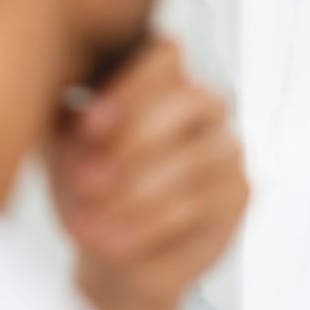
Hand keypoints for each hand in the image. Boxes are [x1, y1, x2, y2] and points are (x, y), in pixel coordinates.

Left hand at [46, 38, 249, 309]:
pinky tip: (110, 243)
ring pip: (192, 160)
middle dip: (135, 140)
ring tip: (85, 224)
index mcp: (166, 81)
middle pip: (188, 99)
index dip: (131, 85)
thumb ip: (74, 123)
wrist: (113, 255)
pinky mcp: (241, 192)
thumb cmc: (88, 192)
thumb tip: (79, 108)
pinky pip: (198, 203)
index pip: (168, 54)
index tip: (87, 125)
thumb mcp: (68, 151)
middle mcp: (208, 106)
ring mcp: (229, 147)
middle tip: (88, 180)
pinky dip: (146, 226)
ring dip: (133, 194)